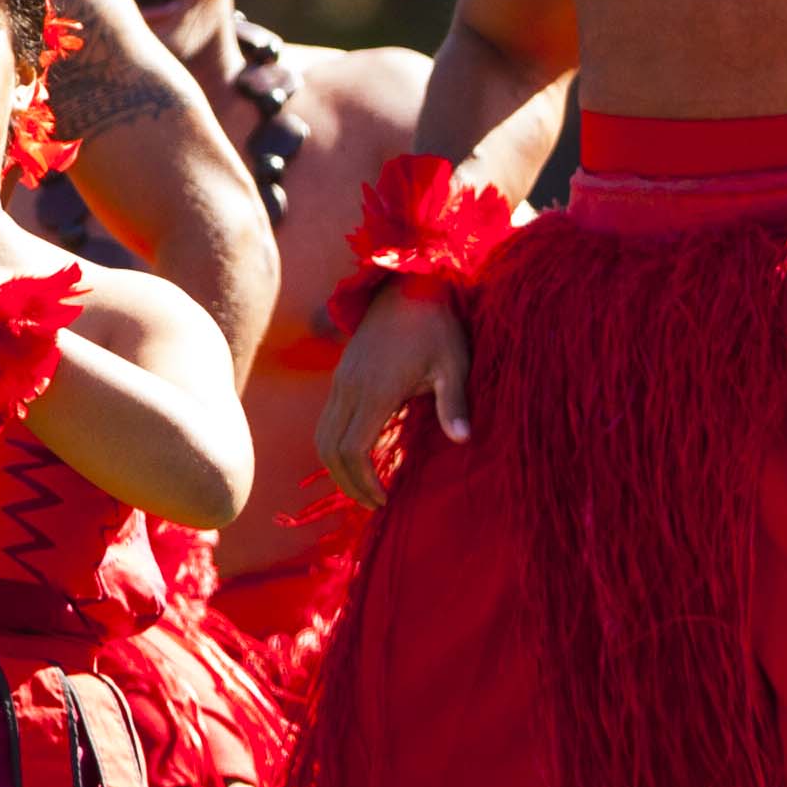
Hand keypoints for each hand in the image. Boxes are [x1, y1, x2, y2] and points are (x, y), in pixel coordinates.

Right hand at [319, 284, 469, 508]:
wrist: (409, 283)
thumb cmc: (438, 324)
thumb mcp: (455, 362)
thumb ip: (455, 403)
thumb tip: (464, 440)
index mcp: (375, 389)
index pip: (353, 450)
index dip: (365, 482)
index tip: (386, 499)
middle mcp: (349, 388)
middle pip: (330, 450)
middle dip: (349, 483)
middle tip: (375, 503)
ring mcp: (340, 380)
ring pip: (322, 437)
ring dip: (338, 467)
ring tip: (366, 487)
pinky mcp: (341, 375)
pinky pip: (327, 421)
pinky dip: (337, 446)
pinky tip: (363, 456)